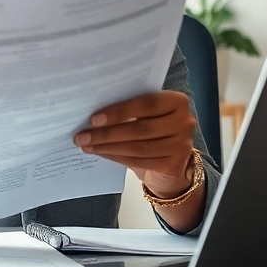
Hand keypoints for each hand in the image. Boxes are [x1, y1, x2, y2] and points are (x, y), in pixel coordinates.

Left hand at [74, 91, 197, 197]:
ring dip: (108, 147)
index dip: (119, 112)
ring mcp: (181, 145)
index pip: (146, 104)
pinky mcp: (173, 165)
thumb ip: (130, 110)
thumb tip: (94, 115)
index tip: (94, 119)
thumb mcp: (147, 114)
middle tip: (82, 136)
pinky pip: (139, 161)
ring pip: (138, 147)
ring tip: (87, 145)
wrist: (172, 161)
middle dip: (107, 133)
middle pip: (140, 128)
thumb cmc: (153, 129)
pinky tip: (101, 153)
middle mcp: (184, 122)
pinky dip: (117, 157)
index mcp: (176, 101)